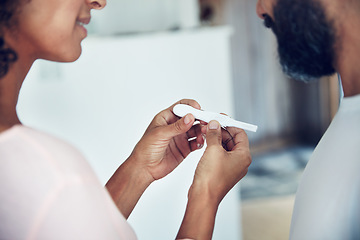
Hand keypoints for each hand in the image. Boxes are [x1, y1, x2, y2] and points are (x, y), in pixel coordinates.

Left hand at [129, 99, 204, 181]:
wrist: (144, 168)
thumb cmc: (145, 149)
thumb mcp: (160, 134)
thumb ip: (176, 126)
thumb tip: (190, 117)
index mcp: (166, 118)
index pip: (181, 106)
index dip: (191, 106)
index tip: (198, 109)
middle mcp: (175, 126)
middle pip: (192, 118)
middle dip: (200, 118)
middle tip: (206, 122)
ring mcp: (180, 137)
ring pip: (196, 130)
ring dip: (201, 130)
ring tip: (203, 134)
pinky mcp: (184, 148)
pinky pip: (196, 142)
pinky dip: (200, 142)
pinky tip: (200, 143)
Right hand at [176, 120, 250, 238]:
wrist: (203, 197)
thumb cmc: (211, 177)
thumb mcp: (213, 150)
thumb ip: (214, 134)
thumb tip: (214, 124)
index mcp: (244, 156)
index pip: (240, 133)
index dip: (230, 124)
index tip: (219, 117)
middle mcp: (240, 162)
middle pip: (233, 139)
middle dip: (221, 130)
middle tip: (210, 123)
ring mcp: (231, 167)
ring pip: (225, 146)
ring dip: (216, 138)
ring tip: (205, 131)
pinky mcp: (222, 171)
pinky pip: (220, 154)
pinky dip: (214, 147)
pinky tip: (205, 142)